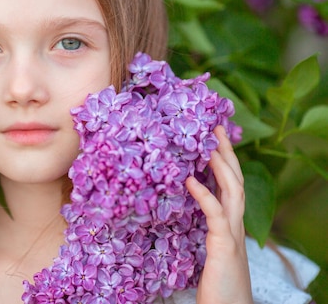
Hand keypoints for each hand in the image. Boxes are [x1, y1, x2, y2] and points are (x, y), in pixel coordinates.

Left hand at [186, 126, 251, 303]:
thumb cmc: (216, 286)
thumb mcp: (206, 250)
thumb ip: (199, 229)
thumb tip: (179, 208)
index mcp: (229, 224)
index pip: (229, 185)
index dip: (223, 161)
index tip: (212, 139)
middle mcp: (235, 225)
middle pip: (235, 180)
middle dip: (226, 152)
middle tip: (215, 127)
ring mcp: (232, 234)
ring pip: (233, 191)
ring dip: (221, 165)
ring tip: (208, 143)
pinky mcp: (224, 245)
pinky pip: (215, 214)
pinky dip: (204, 194)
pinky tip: (189, 181)